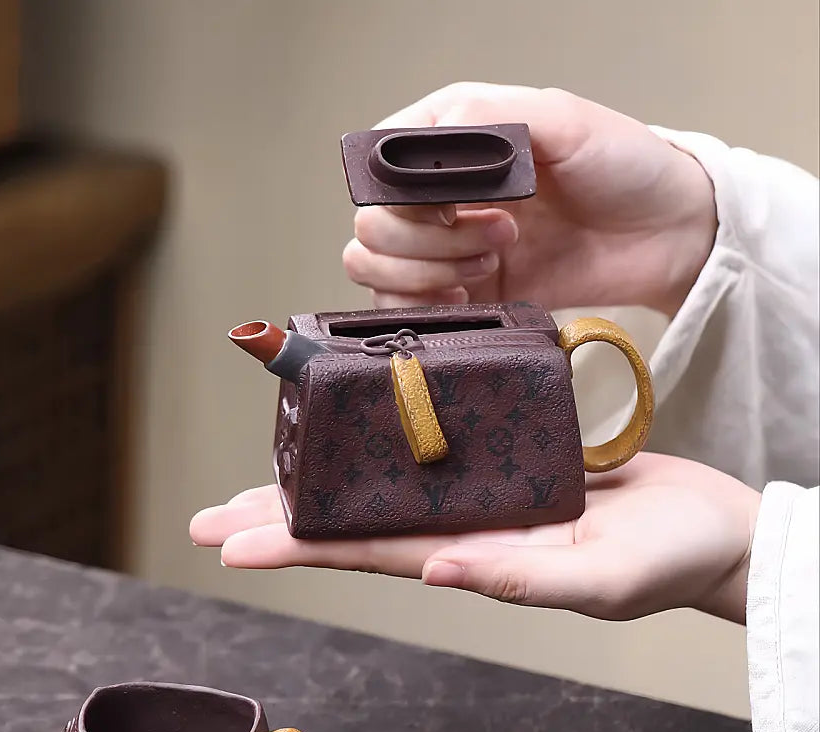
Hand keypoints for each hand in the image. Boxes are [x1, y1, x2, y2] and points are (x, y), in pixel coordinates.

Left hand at [189, 454, 760, 623]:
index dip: (293, 550)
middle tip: (207, 520)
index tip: (228, 546)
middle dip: (277, 521)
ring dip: (317, 480)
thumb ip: (519, 576)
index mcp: (471, 555)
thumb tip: (437, 569)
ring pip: (379, 484)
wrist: (709, 531)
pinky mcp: (505, 459)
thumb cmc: (667, 563)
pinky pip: (428, 447)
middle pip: (351, 523)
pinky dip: (382, 437)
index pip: (363, 554)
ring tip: (256, 480)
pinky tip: (352, 430)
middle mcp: (460, 526)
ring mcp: (478, 493)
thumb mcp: (597, 578)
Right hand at [342, 82, 716, 315]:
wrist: (664, 236)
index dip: (402, 194)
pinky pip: (401, 308)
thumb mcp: (564, 120)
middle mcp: (436, 193)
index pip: (376, 166)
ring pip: (373, 267)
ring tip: (491, 263)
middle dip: (427, 240)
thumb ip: (491, 121)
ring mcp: (443, 247)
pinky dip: (424, 307)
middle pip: (370, 225)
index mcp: (449, 138)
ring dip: (427, 272)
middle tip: (499, 234)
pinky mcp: (458, 294)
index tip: (454, 203)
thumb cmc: (624, 167)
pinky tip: (470, 296)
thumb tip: (430, 139)